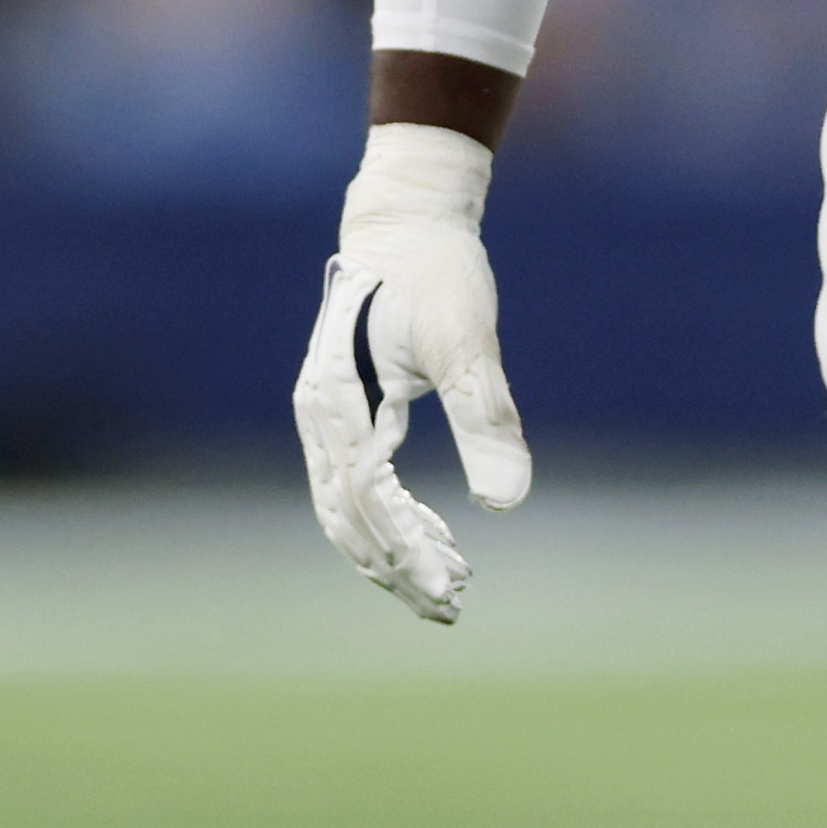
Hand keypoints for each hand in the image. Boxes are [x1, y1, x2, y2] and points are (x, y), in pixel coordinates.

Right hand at [293, 124, 530, 618]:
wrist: (408, 222)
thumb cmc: (440, 273)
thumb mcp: (470, 341)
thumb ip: (485, 417)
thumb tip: (507, 504)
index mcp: (339, 403)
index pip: (370, 505)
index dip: (409, 553)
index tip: (454, 592)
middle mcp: (319, 416)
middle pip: (348, 519)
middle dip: (398, 567)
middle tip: (453, 606)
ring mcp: (323, 415)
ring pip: (345, 507)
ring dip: (391, 549)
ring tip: (449, 582)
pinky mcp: (341, 410)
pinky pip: (352, 482)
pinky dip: (387, 517)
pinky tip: (431, 532)